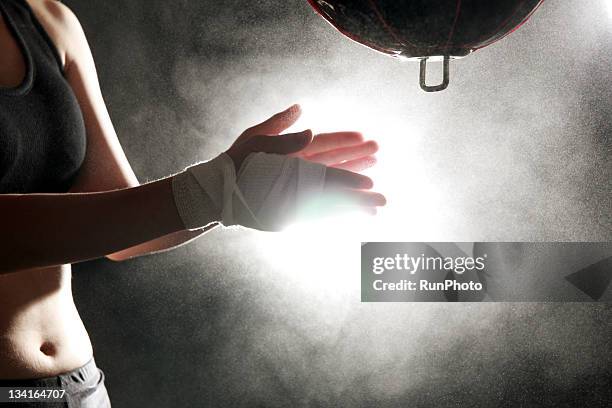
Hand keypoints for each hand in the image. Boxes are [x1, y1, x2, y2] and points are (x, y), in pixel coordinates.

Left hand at [225, 104, 385, 213]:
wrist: (222, 190)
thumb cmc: (237, 161)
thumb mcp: (255, 139)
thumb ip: (279, 129)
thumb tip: (301, 109)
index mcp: (295, 149)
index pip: (324, 143)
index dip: (344, 141)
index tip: (364, 139)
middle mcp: (303, 167)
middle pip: (335, 163)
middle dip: (357, 159)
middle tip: (378, 154)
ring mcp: (302, 186)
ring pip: (333, 185)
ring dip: (355, 187)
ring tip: (376, 189)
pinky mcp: (298, 204)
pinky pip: (324, 206)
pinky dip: (341, 208)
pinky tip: (359, 210)